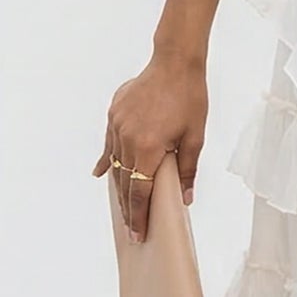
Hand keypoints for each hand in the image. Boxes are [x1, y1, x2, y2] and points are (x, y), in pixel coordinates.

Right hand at [91, 50, 207, 241]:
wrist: (174, 63)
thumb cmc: (189, 98)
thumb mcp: (194, 137)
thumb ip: (187, 169)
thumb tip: (185, 198)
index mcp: (149, 147)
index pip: (140, 191)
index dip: (138, 216)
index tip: (137, 234)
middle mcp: (128, 138)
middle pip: (125, 183)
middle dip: (128, 209)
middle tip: (131, 230)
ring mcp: (117, 126)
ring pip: (115, 165)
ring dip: (119, 187)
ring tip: (122, 208)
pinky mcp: (113, 115)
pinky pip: (110, 144)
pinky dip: (108, 160)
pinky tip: (101, 173)